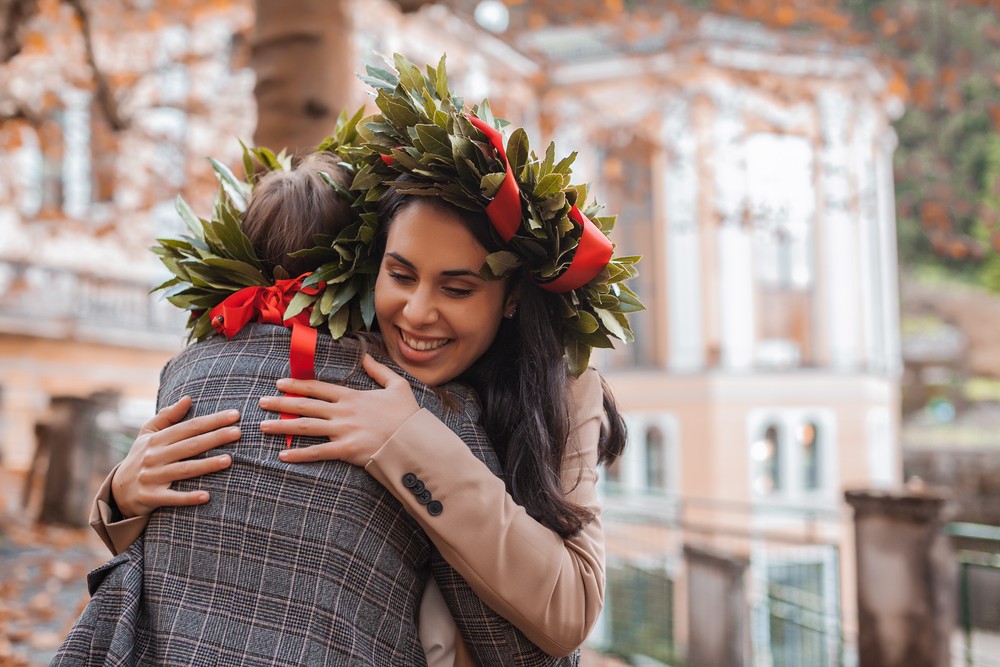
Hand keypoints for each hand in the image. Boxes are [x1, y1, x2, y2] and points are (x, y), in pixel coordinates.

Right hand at [112, 396, 239, 517]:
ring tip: (229, 460)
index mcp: (157, 440)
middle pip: (190, 446)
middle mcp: (154, 456)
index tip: (234, 415)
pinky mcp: (151, 497)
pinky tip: (206, 496)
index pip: (189, 427)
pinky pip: (172, 498)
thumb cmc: (140, 457)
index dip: (212, 420)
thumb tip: (187, 398)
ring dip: (206, 465)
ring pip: (184, 470)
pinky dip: (188, 498)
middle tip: (238, 432)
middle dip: (215, 438)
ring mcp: (152, 477)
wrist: (117, 491)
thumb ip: (167, 417)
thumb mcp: (147, 434)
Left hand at [261, 354, 419, 466]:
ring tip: (263, 426)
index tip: (280, 384)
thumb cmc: (407, 415)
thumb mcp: (397, 386)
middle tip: (261, 403)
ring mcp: (342, 431)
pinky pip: (317, 452)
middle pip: (305, 406)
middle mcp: (342, 412)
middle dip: (280, 404)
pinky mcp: (346, 450)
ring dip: (282, 426)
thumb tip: (365, 356)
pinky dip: (298, 455)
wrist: (415, 440)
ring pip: (305, 427)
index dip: (297, 385)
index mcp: (352, 396)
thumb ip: (379, 370)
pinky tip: (282, 455)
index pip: (317, 388)